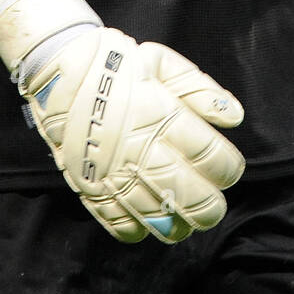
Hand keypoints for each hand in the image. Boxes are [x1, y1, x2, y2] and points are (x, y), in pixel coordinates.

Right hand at [0, 0, 243, 242]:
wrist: (59, 69)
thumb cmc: (116, 63)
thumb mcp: (161, 62)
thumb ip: (199, 89)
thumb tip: (234, 116)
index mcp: (162, 116)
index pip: (210, 157)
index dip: (228, 168)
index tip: (229, 168)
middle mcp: (140, 149)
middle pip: (189, 196)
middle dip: (209, 207)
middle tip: (214, 205)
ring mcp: (113, 172)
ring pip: (157, 217)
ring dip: (179, 225)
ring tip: (188, 220)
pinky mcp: (90, 186)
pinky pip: (118, 223)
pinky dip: (138, 231)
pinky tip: (149, 223)